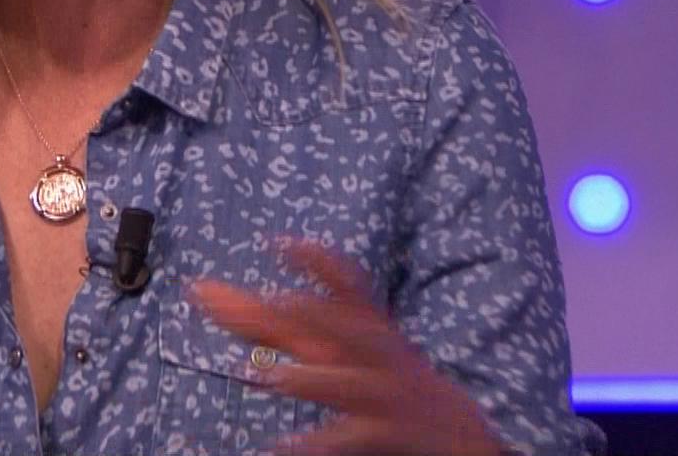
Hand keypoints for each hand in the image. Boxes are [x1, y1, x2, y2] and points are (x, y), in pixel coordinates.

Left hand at [188, 239, 501, 455]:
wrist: (458, 430)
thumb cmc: (387, 382)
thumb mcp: (344, 347)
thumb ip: (283, 328)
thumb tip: (219, 302)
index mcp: (371, 330)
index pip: (348, 286)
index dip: (317, 262)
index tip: (279, 241)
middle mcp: (381, 356)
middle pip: (344, 328)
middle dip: (309, 314)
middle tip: (271, 302)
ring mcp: (387, 394)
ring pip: (348, 384)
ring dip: (308, 380)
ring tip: (266, 377)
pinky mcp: (390, 432)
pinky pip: (354, 436)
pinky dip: (321, 441)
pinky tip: (287, 443)